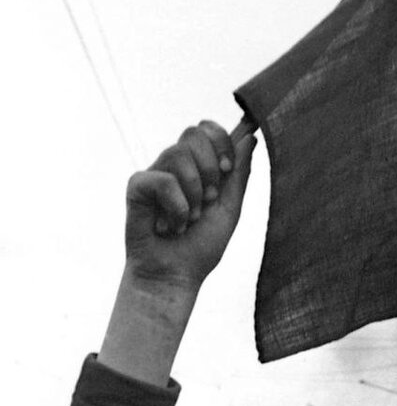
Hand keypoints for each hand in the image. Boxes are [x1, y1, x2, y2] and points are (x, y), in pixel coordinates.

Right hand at [124, 120, 254, 291]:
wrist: (175, 276)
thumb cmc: (200, 247)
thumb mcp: (230, 209)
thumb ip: (239, 174)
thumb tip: (250, 137)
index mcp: (198, 168)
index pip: (208, 129)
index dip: (222, 142)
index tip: (227, 170)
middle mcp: (175, 166)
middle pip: (193, 133)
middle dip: (210, 168)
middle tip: (209, 200)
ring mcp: (155, 174)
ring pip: (178, 154)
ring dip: (194, 193)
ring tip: (190, 219)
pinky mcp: (137, 186)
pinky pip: (163, 180)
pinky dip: (176, 208)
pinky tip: (170, 226)